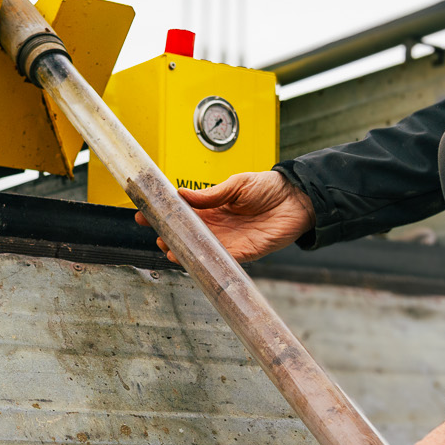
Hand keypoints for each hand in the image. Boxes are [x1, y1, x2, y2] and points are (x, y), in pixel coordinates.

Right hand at [137, 171, 314, 263]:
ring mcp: (229, 240)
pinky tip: (189, 258)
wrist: (298, 199)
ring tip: (166, 247)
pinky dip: (204, 260)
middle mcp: (219, 225)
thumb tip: (183, 194)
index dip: (166, 213)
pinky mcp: (243, 253)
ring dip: (182, 250)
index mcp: (214, 206)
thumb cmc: (270, 188)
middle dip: (169, 234)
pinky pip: (220, 259)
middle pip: (188, 234)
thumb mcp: (236, 184)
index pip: (184, 212)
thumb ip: (211, 194)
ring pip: (200, 249)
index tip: (146, 213)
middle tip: (155, 233)